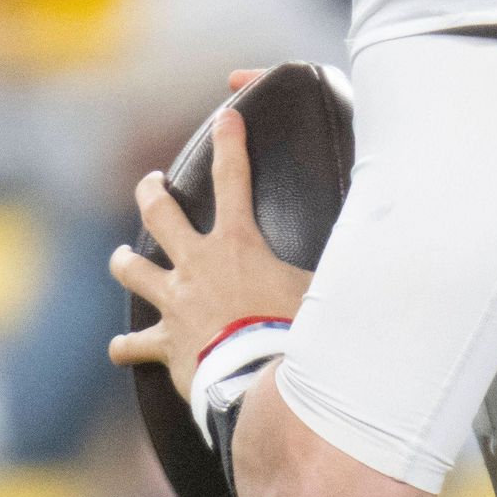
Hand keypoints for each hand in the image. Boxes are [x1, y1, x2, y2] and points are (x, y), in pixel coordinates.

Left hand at [108, 108, 311, 400]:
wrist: (257, 381)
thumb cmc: (293, 332)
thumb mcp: (320, 289)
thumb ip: (335, 266)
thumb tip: (376, 247)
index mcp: (236, 244)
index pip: (234, 178)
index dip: (230, 142)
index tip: (226, 116)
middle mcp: (196, 265)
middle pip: (159, 213)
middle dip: (152, 191)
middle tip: (152, 182)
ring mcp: (174, 302)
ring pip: (132, 270)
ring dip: (125, 262)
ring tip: (122, 258)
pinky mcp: (165, 343)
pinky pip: (133, 344)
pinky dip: (126, 347)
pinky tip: (119, 349)